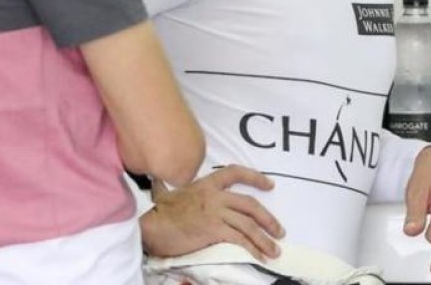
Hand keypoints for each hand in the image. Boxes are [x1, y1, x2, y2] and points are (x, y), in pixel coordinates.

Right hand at [141, 165, 284, 260]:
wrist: (151, 227)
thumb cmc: (157, 213)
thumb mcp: (166, 193)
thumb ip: (168, 187)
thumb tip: (156, 180)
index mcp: (206, 184)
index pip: (235, 173)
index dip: (255, 177)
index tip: (270, 184)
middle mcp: (214, 196)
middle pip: (250, 204)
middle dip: (268, 218)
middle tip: (279, 230)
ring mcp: (215, 213)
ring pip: (248, 224)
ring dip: (264, 239)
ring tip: (275, 250)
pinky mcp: (214, 229)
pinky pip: (239, 239)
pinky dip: (252, 249)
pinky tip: (259, 257)